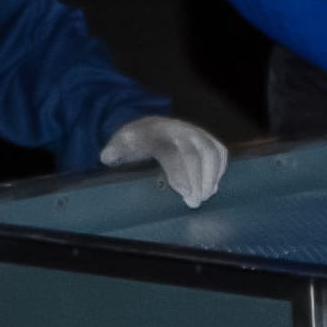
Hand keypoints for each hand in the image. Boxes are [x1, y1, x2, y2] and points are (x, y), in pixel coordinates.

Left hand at [98, 112, 228, 207]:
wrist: (149, 124)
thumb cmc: (135, 142)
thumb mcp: (119, 144)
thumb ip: (114, 151)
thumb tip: (107, 157)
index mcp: (155, 133)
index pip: (171, 152)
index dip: (179, 173)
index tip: (185, 194)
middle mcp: (178, 130)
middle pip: (195, 153)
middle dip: (199, 180)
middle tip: (195, 202)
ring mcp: (195, 132)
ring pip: (211, 151)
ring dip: (212, 176)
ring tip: (205, 196)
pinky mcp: (206, 137)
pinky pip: (219, 151)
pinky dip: (219, 169)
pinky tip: (212, 186)